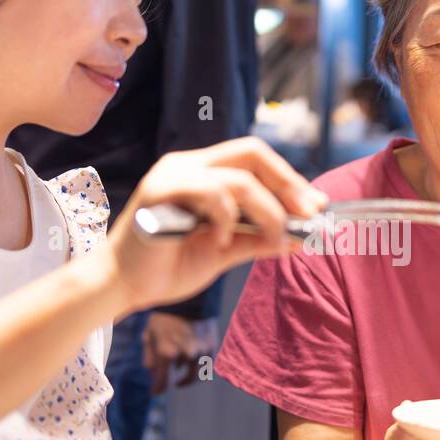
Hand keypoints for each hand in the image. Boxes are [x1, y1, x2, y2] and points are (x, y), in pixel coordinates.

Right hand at [105, 137, 327, 313]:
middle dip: (289, 183)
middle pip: (252, 152)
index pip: (256, 160)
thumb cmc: (167, 267)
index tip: (318, 206)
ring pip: (239, 177)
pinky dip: (227, 218)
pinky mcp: (158, 191)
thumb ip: (258, 240)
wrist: (122, 288)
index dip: (290, 179)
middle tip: (310, 213)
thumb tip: (301, 238)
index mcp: (203, 173)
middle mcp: (188, 165)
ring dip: (268, 210)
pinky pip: (211, 193)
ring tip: (274, 238)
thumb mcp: (224, 252)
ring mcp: (172, 174)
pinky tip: (222, 241)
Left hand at [143, 314, 219, 393]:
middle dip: (170, 379)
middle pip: (178, 379)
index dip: (158, 389)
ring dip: (185, 376)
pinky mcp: (211, 345)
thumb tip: (152, 374)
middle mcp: (186, 354)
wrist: (187, 296)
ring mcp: (201, 350)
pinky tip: (190, 362)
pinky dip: (197, 366)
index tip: (154, 392)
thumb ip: (149, 356)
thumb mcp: (149, 334)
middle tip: (166, 379)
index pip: (164, 382)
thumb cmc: (163, 315)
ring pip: (193, 374)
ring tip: (180, 376)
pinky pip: (204, 364)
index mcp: (167, 352)